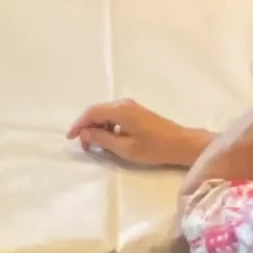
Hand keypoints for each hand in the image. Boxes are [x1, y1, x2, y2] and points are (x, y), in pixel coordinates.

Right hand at [66, 100, 211, 168]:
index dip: (78, 124)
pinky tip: (108, 140)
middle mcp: (124, 104)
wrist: (182, 143)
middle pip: (97, 111)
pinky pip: (114, 116)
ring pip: (105, 114)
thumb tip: (84, 133)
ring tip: (95, 145)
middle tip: (84, 145)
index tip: (70, 137)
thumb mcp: (126, 148)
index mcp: (121, 111)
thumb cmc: (155, 148)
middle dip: (87, 127)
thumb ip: (103, 139)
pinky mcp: (136, 113)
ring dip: (97, 127)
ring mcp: (131, 107)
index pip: (92, 112)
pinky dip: (107, 126)